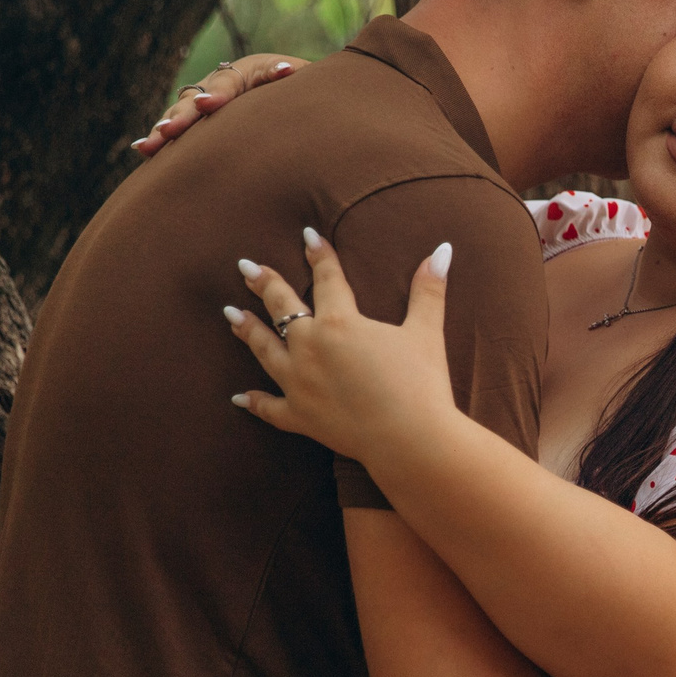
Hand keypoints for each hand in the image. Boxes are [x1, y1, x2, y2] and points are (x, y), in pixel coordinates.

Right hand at [132, 53, 300, 155]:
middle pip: (194, 100)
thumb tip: (289, 71)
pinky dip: (159, 141)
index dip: (217, 95)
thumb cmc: (297, 88)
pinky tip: (142, 152)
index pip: (227, 83)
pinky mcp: (196, 125)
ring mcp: (202, 104)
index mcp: (243, 72)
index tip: (207, 106)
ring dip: (163, 131)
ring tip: (147, 147)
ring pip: (178, 116)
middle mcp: (216, 85)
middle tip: (169, 130)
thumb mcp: (300, 78)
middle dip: (182, 117)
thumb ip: (290, 75)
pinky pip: (175, 134)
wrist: (286, 96)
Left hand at [227, 230, 459, 462]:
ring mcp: (299, 384)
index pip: (327, 280)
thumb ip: (428, 289)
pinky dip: (254, 401)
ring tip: (232, 315)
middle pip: (282, 308)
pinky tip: (239, 397)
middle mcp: (309, 348)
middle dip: (265, 284)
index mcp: (340, 323)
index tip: (309, 236)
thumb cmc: (421, 384)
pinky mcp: (299, 417)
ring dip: (248, 331)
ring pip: (265, 351)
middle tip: (246, 268)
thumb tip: (443, 250)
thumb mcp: (426, 331)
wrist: (410, 440)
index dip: (319, 256)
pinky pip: (269, 407)